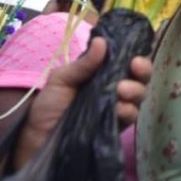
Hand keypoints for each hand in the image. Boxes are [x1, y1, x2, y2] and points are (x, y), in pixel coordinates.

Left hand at [12, 37, 151, 168]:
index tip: (135, 55)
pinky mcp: (116, 127)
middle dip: (142, 70)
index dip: (136, 55)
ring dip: (135, 90)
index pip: (126, 60)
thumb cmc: (48, 106)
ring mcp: (117, 108)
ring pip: (139, 95)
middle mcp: (114, 88)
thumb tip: (101, 41)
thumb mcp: (62, 79)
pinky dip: (128, 110)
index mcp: (102, 73)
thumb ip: (84, 63)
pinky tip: (119, 109)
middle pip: (139, 77)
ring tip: (120, 90)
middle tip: (134, 67)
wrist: (38, 139)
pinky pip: (131, 116)